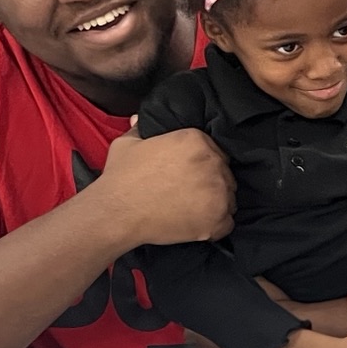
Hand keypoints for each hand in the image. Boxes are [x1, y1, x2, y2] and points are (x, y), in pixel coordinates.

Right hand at [95, 128, 233, 246]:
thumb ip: (141, 130)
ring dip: (214, 205)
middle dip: (210, 184)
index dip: (202, 166)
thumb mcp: (128, 143)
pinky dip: (215, 226)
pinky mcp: (217, 219)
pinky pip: (227, 223)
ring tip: (190, 210)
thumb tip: (140, 120)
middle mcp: (213, 163)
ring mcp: (218, 192)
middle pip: (224, 175)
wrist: (118, 211)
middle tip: (188, 194)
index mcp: (196, 140)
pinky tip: (196, 224)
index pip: (214, 152)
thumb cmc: (122, 177)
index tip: (189, 176)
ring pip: (228, 199)